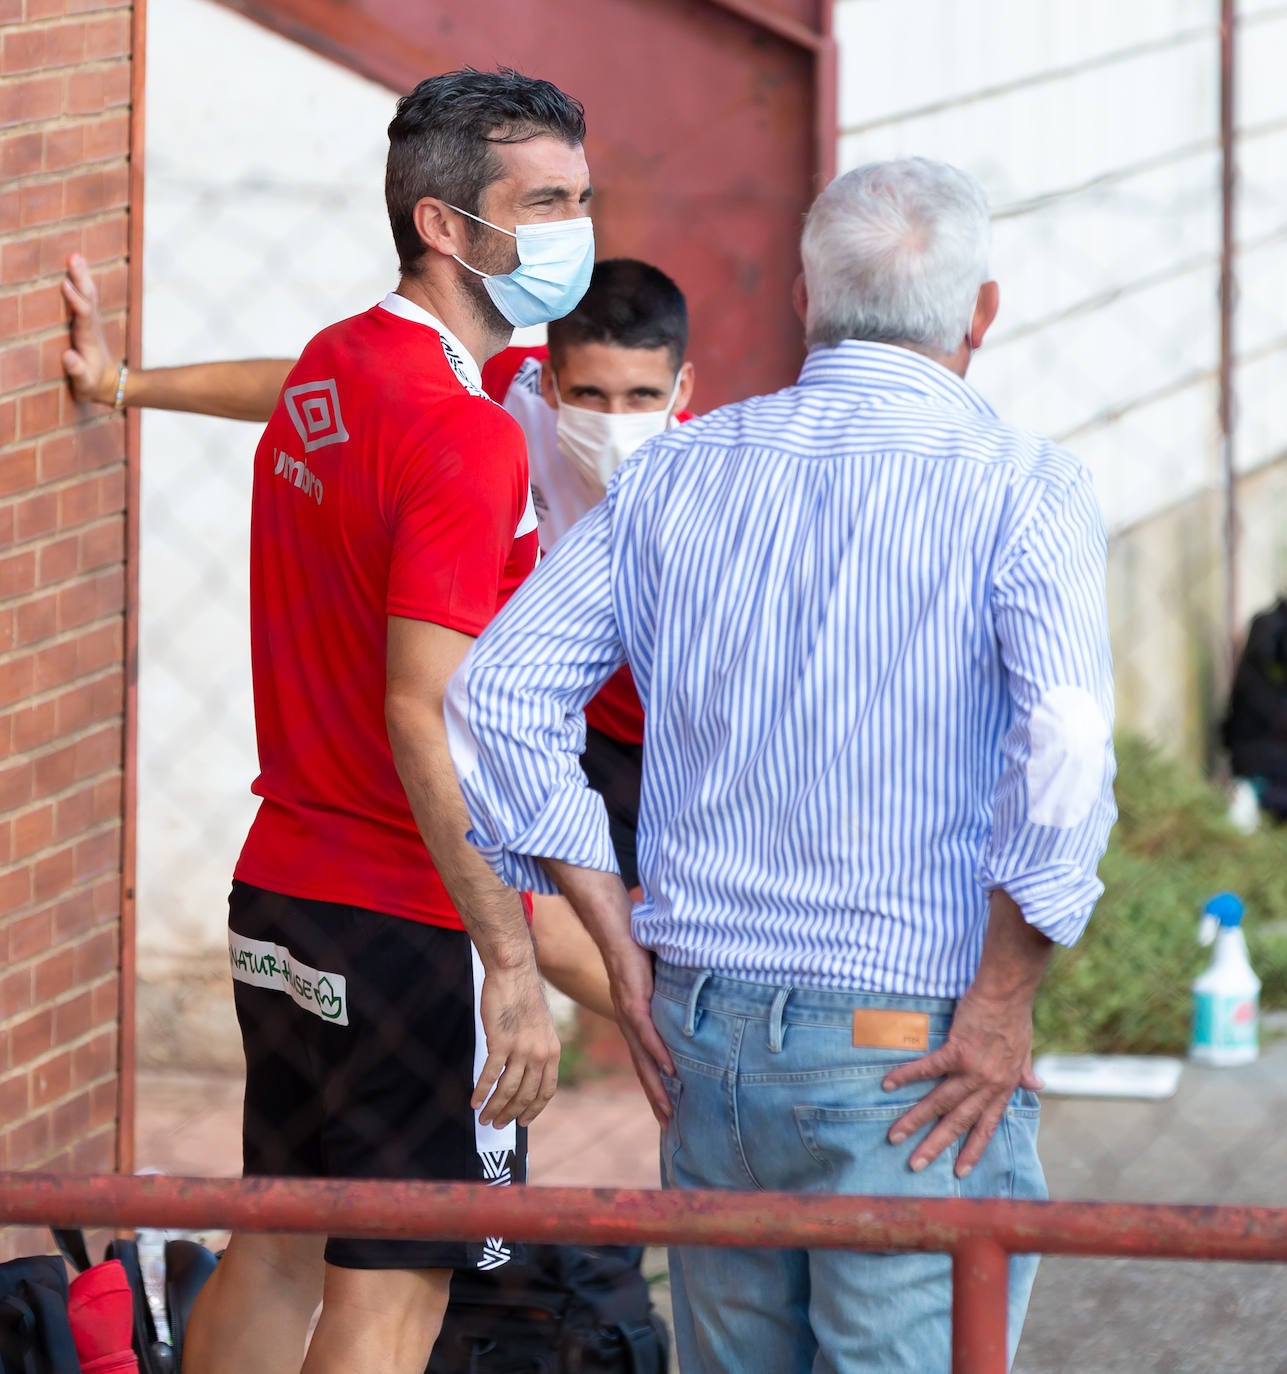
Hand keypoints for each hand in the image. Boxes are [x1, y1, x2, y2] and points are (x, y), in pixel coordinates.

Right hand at [61, 253, 116, 405]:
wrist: (109, 385)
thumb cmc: (92, 385)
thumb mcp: (84, 384)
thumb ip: (77, 371)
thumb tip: (69, 356)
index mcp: (87, 339)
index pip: (82, 316)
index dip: (75, 300)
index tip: (66, 284)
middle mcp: (91, 327)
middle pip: (88, 299)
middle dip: (81, 279)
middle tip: (74, 257)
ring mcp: (91, 323)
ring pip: (88, 295)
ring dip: (82, 276)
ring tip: (76, 256)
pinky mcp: (88, 322)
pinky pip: (85, 298)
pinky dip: (81, 283)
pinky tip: (77, 268)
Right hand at [473, 964, 560, 1128]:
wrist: (513, 973)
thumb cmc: (522, 997)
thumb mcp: (540, 1027)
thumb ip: (536, 1050)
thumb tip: (525, 1074)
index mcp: (553, 1051)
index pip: (546, 1091)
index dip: (534, 1110)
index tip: (523, 1121)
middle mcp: (540, 1053)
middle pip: (526, 1096)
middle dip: (510, 1115)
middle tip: (497, 1124)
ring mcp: (521, 1049)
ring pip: (508, 1090)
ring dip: (494, 1108)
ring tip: (484, 1118)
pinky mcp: (501, 1042)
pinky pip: (490, 1076)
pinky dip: (481, 1091)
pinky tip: (473, 1101)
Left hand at [605, 941, 674, 1127]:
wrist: (618, 929)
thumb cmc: (639, 952)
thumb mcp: (657, 983)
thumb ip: (668, 1000)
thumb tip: (689, 1010)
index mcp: (633, 1021)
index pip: (644, 1060)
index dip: (654, 1086)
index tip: (667, 1110)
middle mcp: (629, 1023)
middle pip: (642, 1068)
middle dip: (655, 1098)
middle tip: (668, 1125)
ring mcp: (629, 1013)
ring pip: (643, 1057)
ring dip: (656, 1085)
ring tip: (669, 1110)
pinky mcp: (633, 999)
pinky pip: (647, 1031)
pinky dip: (658, 1051)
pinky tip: (670, 1069)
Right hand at [881, 986, 1041, 1177]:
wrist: (1008, 993)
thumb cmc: (1016, 1017)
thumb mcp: (1025, 1049)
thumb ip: (1025, 1071)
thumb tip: (1037, 1086)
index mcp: (1003, 1086)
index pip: (987, 1126)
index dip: (973, 1149)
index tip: (960, 1172)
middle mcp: (987, 1084)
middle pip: (958, 1122)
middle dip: (936, 1146)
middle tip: (915, 1165)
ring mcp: (972, 1069)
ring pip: (940, 1102)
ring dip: (915, 1120)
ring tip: (895, 1136)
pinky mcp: (957, 1050)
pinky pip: (928, 1069)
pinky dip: (907, 1077)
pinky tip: (888, 1085)